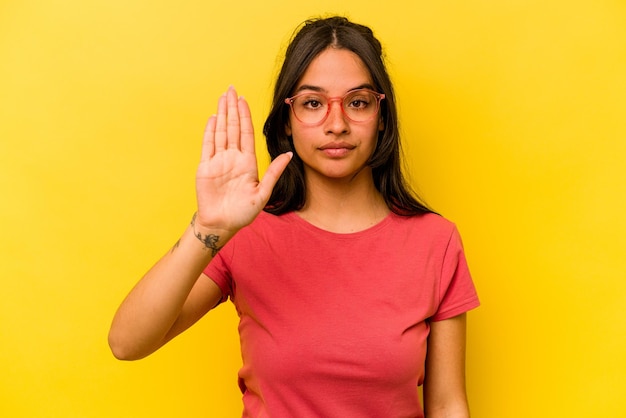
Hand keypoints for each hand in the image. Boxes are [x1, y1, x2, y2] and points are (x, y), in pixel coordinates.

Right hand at [195, 86, 291, 234]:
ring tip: (223, 97)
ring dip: (222, 114)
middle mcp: (233, 158)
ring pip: (221, 132)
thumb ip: (274, 172)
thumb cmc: (243, 213)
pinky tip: (213, 118)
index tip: (244, 100)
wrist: (222, 224)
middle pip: (233, 128)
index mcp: (247, 162)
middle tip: (232, 89)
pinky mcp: (206, 167)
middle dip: (233, 108)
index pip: (246, 133)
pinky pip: (208, 146)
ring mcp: (218, 161)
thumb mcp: (263, 193)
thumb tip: (290, 154)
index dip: (245, 116)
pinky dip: (210, 131)